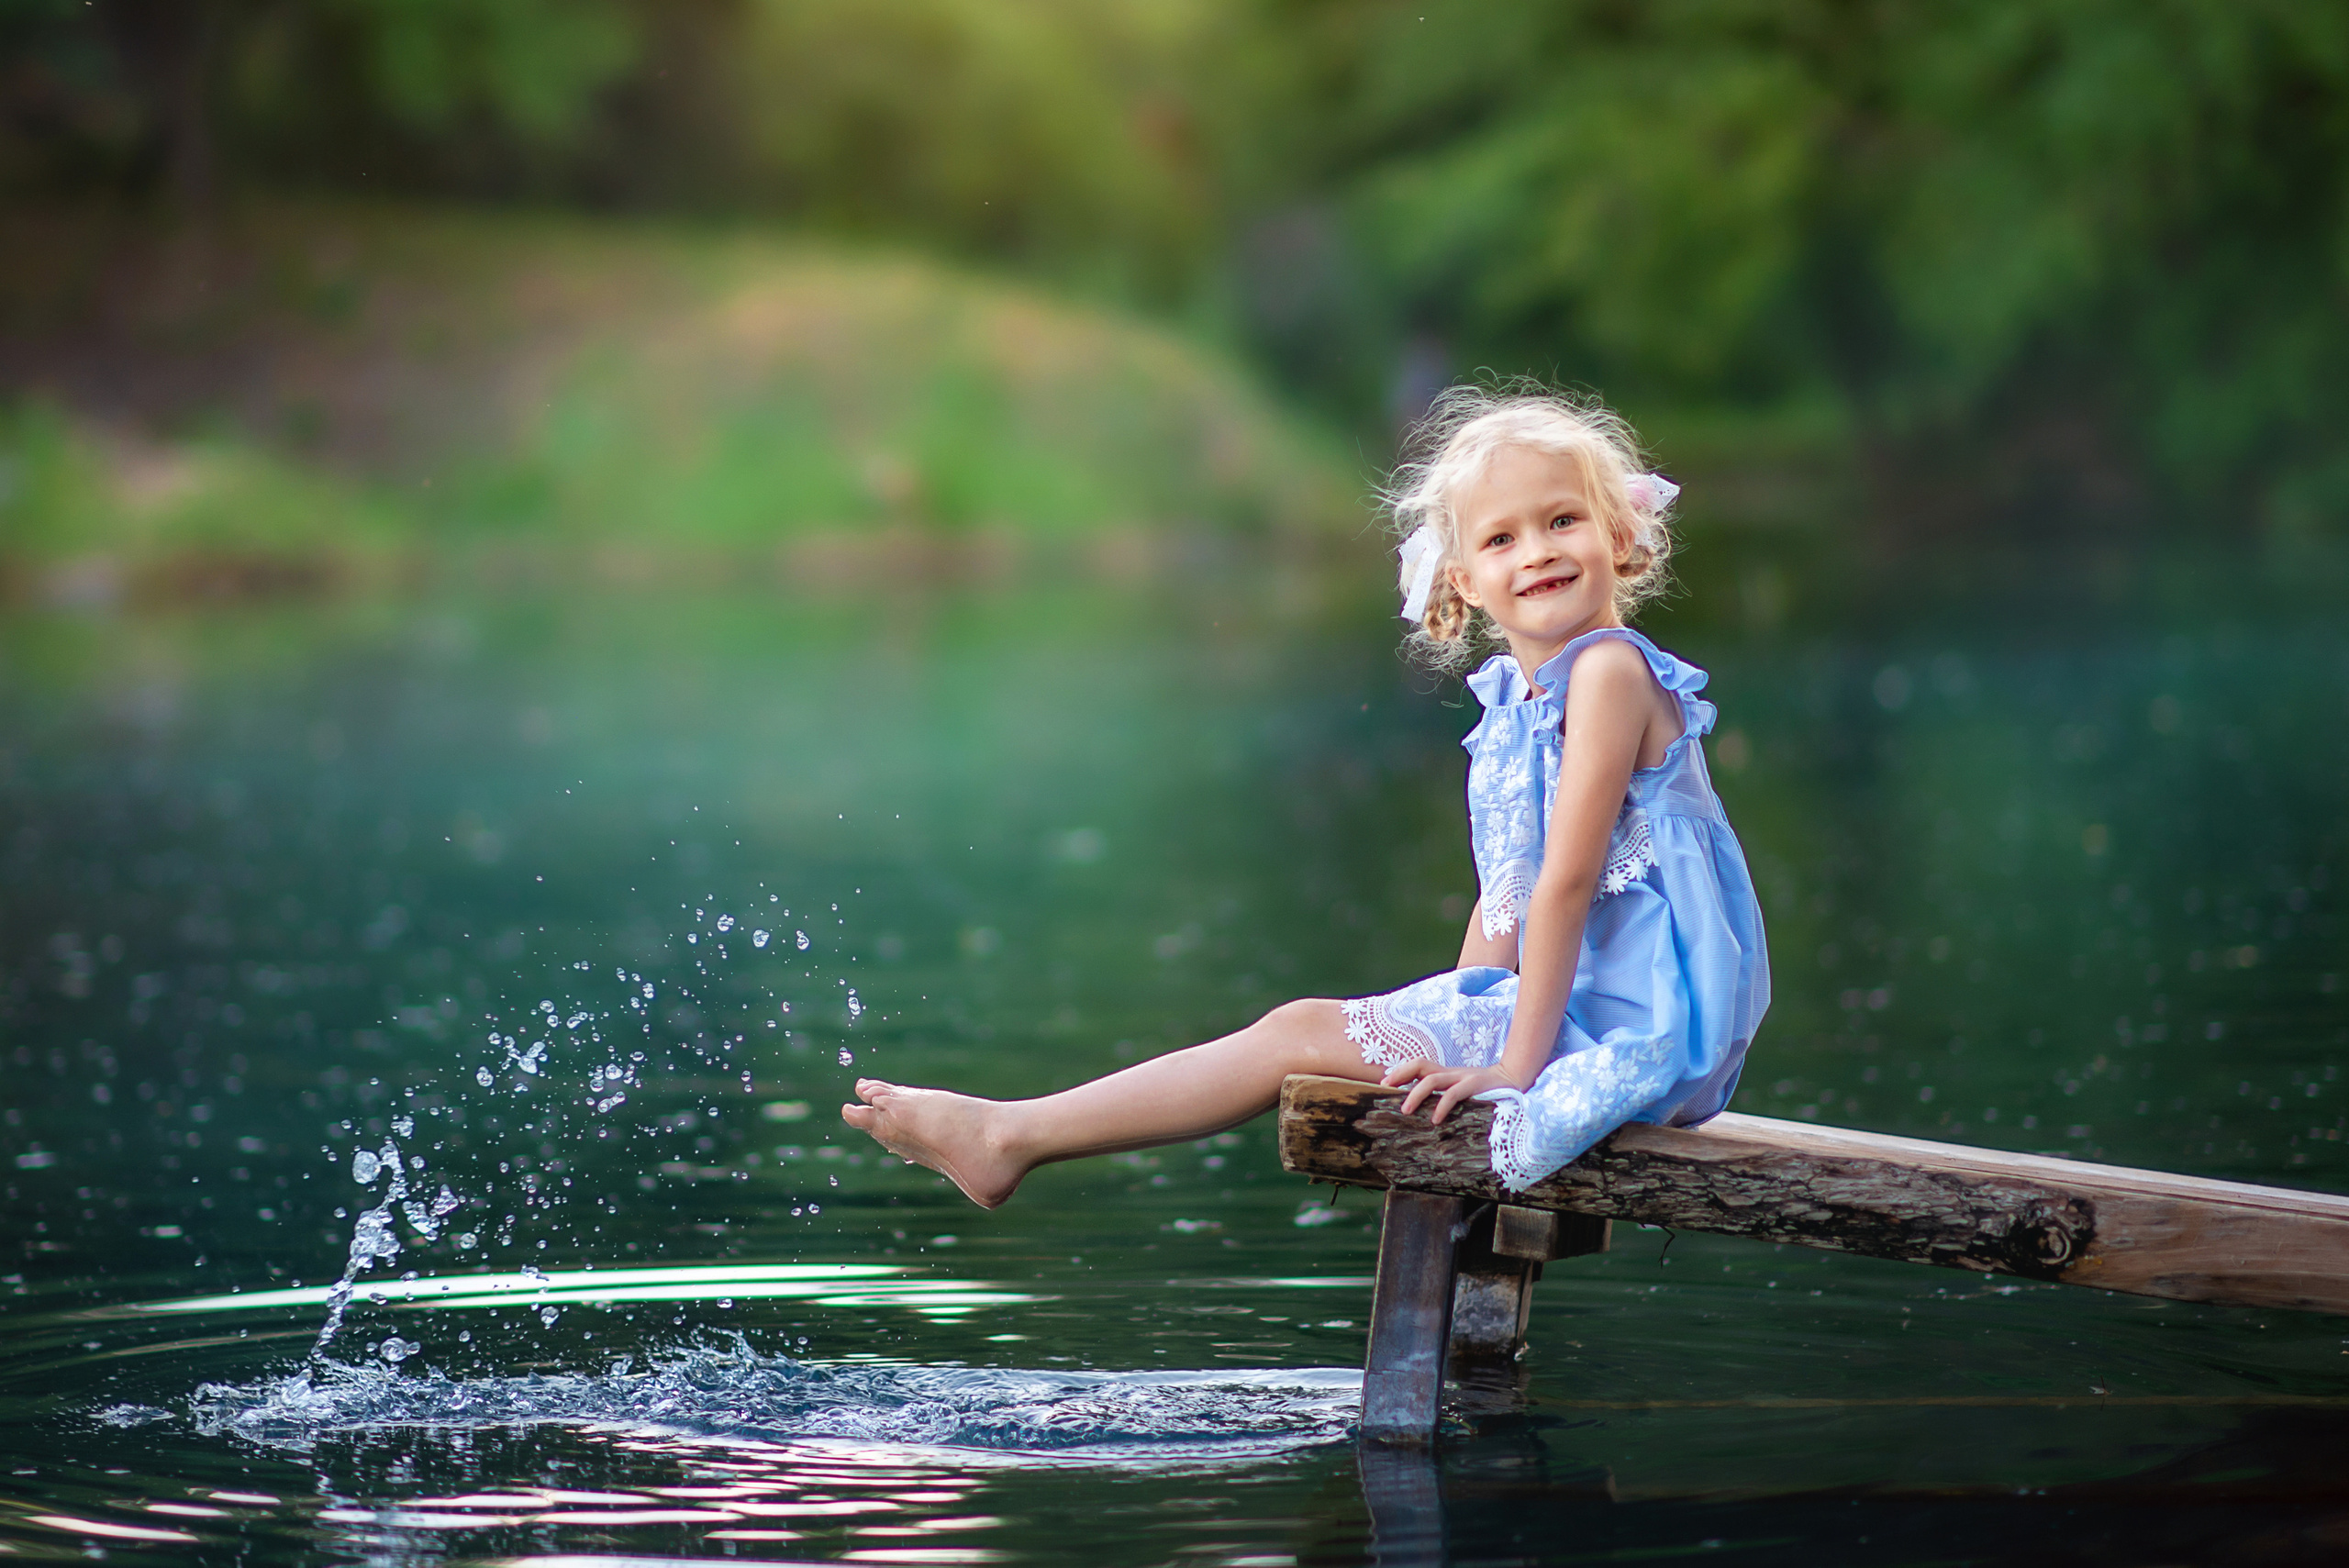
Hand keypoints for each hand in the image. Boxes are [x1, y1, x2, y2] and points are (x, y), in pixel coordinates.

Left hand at [1380, 1059, 1527, 1123]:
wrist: (1515, 1081)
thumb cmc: (1486, 1092)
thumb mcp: (1462, 1092)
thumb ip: (1445, 1097)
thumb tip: (1424, 1114)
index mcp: (1446, 1073)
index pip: (1418, 1065)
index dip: (1399, 1071)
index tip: (1384, 1083)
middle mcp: (1451, 1072)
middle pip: (1420, 1064)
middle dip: (1400, 1074)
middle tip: (1386, 1089)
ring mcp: (1463, 1077)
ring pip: (1432, 1079)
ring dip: (1415, 1094)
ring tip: (1405, 1111)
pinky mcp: (1475, 1086)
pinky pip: (1453, 1093)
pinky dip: (1441, 1106)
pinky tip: (1435, 1119)